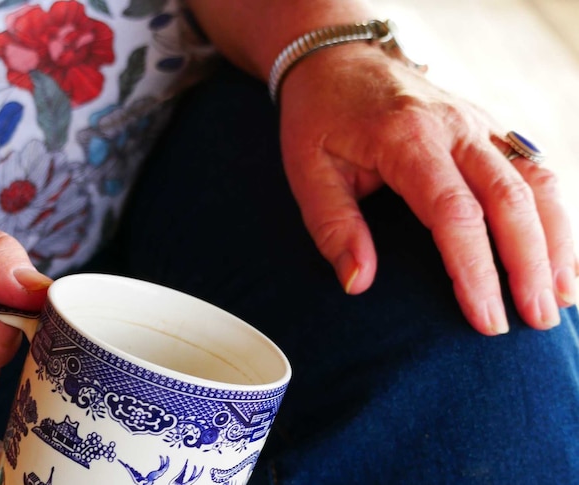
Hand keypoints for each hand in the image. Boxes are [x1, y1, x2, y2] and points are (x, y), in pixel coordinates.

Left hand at [277, 44, 575, 335]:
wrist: (338, 60)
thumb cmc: (319, 118)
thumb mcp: (306, 170)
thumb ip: (333, 226)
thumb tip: (358, 283)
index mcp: (407, 138)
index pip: (454, 212)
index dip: (475, 269)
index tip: (486, 319)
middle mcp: (455, 127)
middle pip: (511, 198)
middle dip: (530, 264)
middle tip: (536, 322)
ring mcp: (479, 123)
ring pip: (537, 181)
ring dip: (556, 241)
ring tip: (561, 298)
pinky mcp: (488, 127)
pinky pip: (534, 168)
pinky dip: (554, 213)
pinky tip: (558, 254)